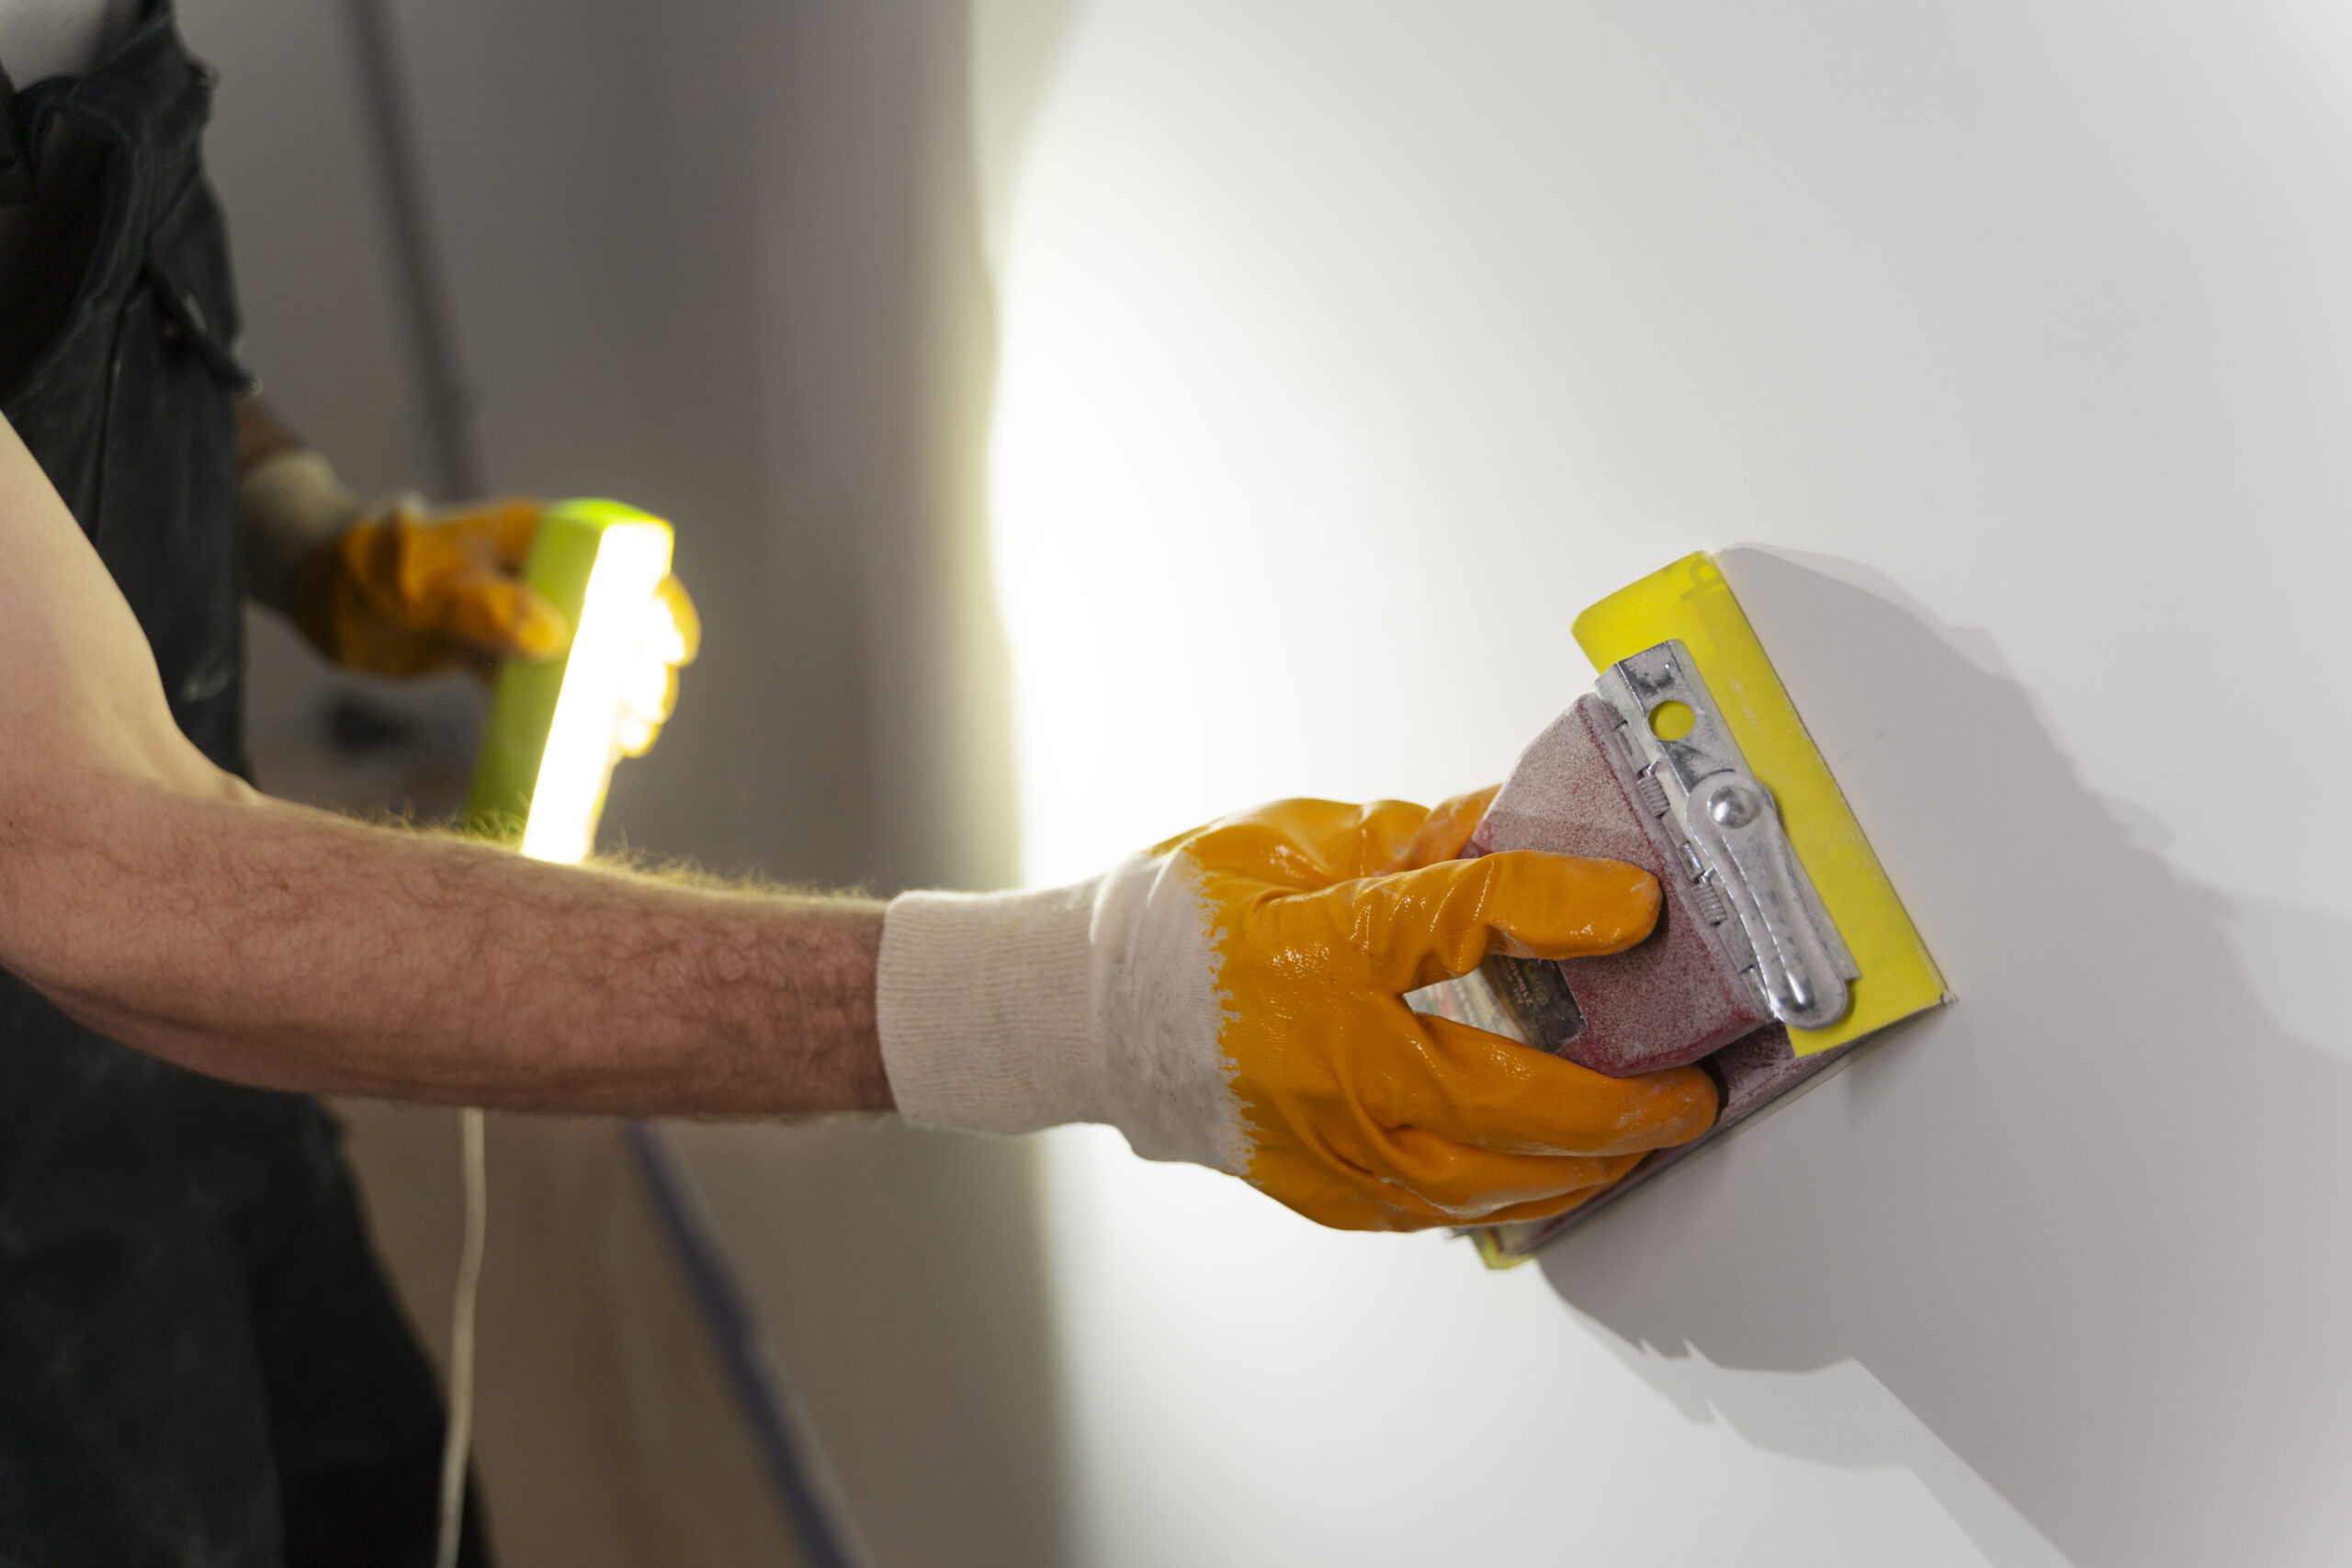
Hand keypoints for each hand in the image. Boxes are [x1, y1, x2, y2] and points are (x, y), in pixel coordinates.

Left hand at [289, 501, 699, 747]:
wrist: (318, 592)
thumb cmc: (368, 566)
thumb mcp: (424, 584)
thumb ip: (484, 606)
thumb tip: (555, 638)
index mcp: (534, 536)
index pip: (617, 563)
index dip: (656, 602)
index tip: (674, 648)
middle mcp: (538, 574)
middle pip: (613, 620)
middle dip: (640, 666)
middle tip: (647, 710)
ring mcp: (519, 616)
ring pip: (585, 660)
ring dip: (611, 700)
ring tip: (632, 740)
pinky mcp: (496, 656)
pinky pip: (545, 689)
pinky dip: (568, 720)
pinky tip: (592, 752)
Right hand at [876, 790, 1719, 1231]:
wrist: (1083, 1017)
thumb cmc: (1178, 923)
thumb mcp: (1292, 840)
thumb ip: (1416, 839)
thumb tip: (1521, 817)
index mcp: (1313, 952)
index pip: (1461, 921)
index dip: (1563, 905)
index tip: (1638, 903)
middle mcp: (1322, 1063)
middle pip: (1504, 1100)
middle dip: (1619, 1103)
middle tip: (1691, 1088)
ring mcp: (1322, 1143)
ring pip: (1485, 1181)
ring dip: (1585, 1165)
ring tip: (1652, 1137)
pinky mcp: (1322, 1188)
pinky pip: (1440, 1210)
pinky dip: (1516, 1196)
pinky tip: (1564, 1175)